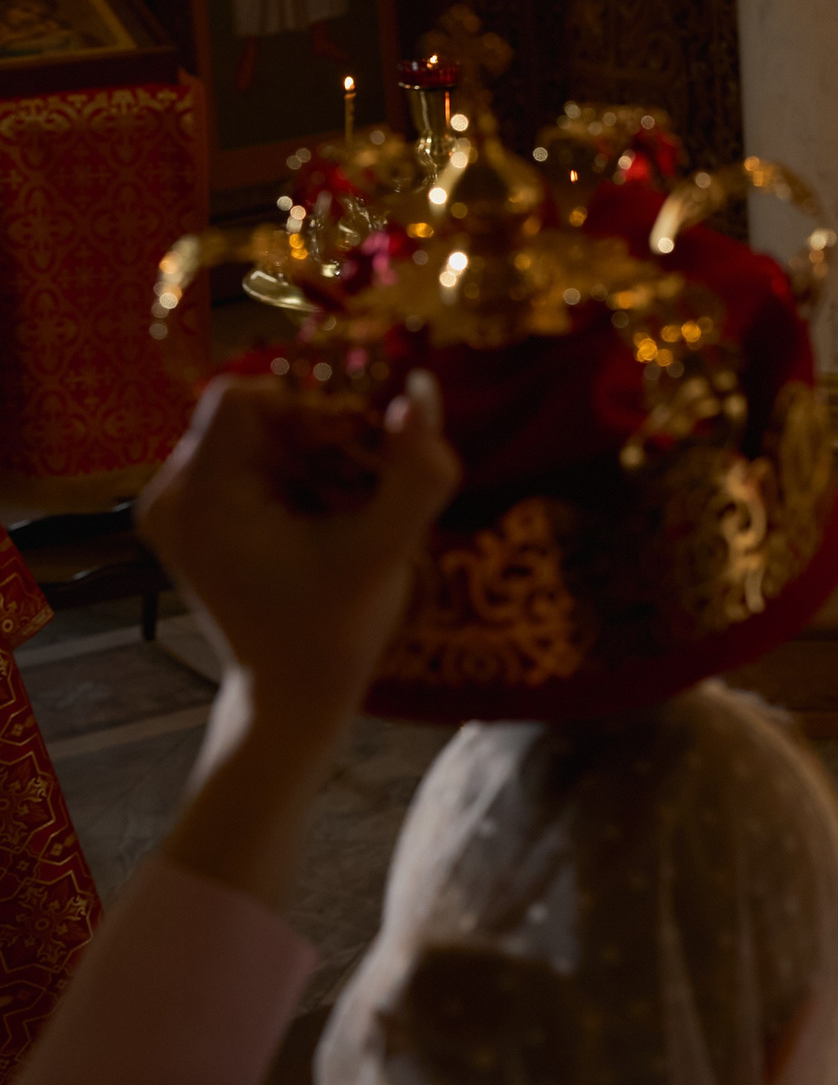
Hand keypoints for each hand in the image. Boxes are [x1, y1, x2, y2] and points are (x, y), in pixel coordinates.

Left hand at [138, 372, 456, 905]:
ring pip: (248, 436)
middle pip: (248, 415)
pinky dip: (287, 473)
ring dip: (306, 453)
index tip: (356, 446)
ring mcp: (172, 508)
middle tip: (362, 478)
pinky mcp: (187, 519)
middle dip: (314, 433)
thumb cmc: (338, 631)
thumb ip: (415, 471)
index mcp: (202, 498)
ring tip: (343, 502)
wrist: (290, 697)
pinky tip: (316, 514)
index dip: (310, 404)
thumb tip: (420, 387)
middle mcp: (170, 494)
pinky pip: (240, 462)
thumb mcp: (386, 550)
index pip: (245, 396)